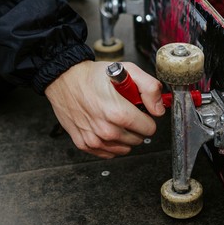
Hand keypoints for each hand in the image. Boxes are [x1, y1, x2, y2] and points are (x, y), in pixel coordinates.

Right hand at [45, 60, 164, 158]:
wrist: (65, 79)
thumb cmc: (94, 76)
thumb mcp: (129, 71)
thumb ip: (150, 89)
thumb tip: (159, 110)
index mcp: (119, 113)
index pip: (149, 129)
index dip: (147, 118)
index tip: (139, 110)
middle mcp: (106, 130)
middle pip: (138, 139)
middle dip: (136, 127)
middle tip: (125, 112)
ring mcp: (94, 139)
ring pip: (125, 149)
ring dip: (124, 136)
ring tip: (114, 119)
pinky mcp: (84, 144)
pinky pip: (109, 153)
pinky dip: (111, 143)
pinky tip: (106, 127)